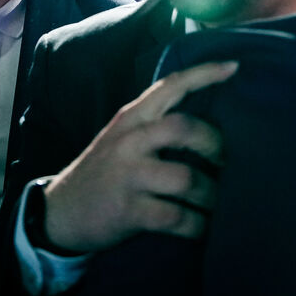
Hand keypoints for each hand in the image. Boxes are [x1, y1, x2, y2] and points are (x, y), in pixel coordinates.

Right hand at [41, 61, 237, 253]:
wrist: (61, 212)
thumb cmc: (105, 172)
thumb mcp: (122, 138)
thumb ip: (154, 125)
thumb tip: (210, 121)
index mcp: (131, 119)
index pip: (170, 85)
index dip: (204, 74)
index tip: (234, 67)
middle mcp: (129, 141)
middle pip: (183, 128)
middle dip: (215, 145)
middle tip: (225, 163)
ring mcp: (127, 175)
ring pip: (187, 178)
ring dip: (211, 195)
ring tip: (217, 204)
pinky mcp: (128, 211)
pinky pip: (176, 217)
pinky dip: (197, 226)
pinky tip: (202, 228)